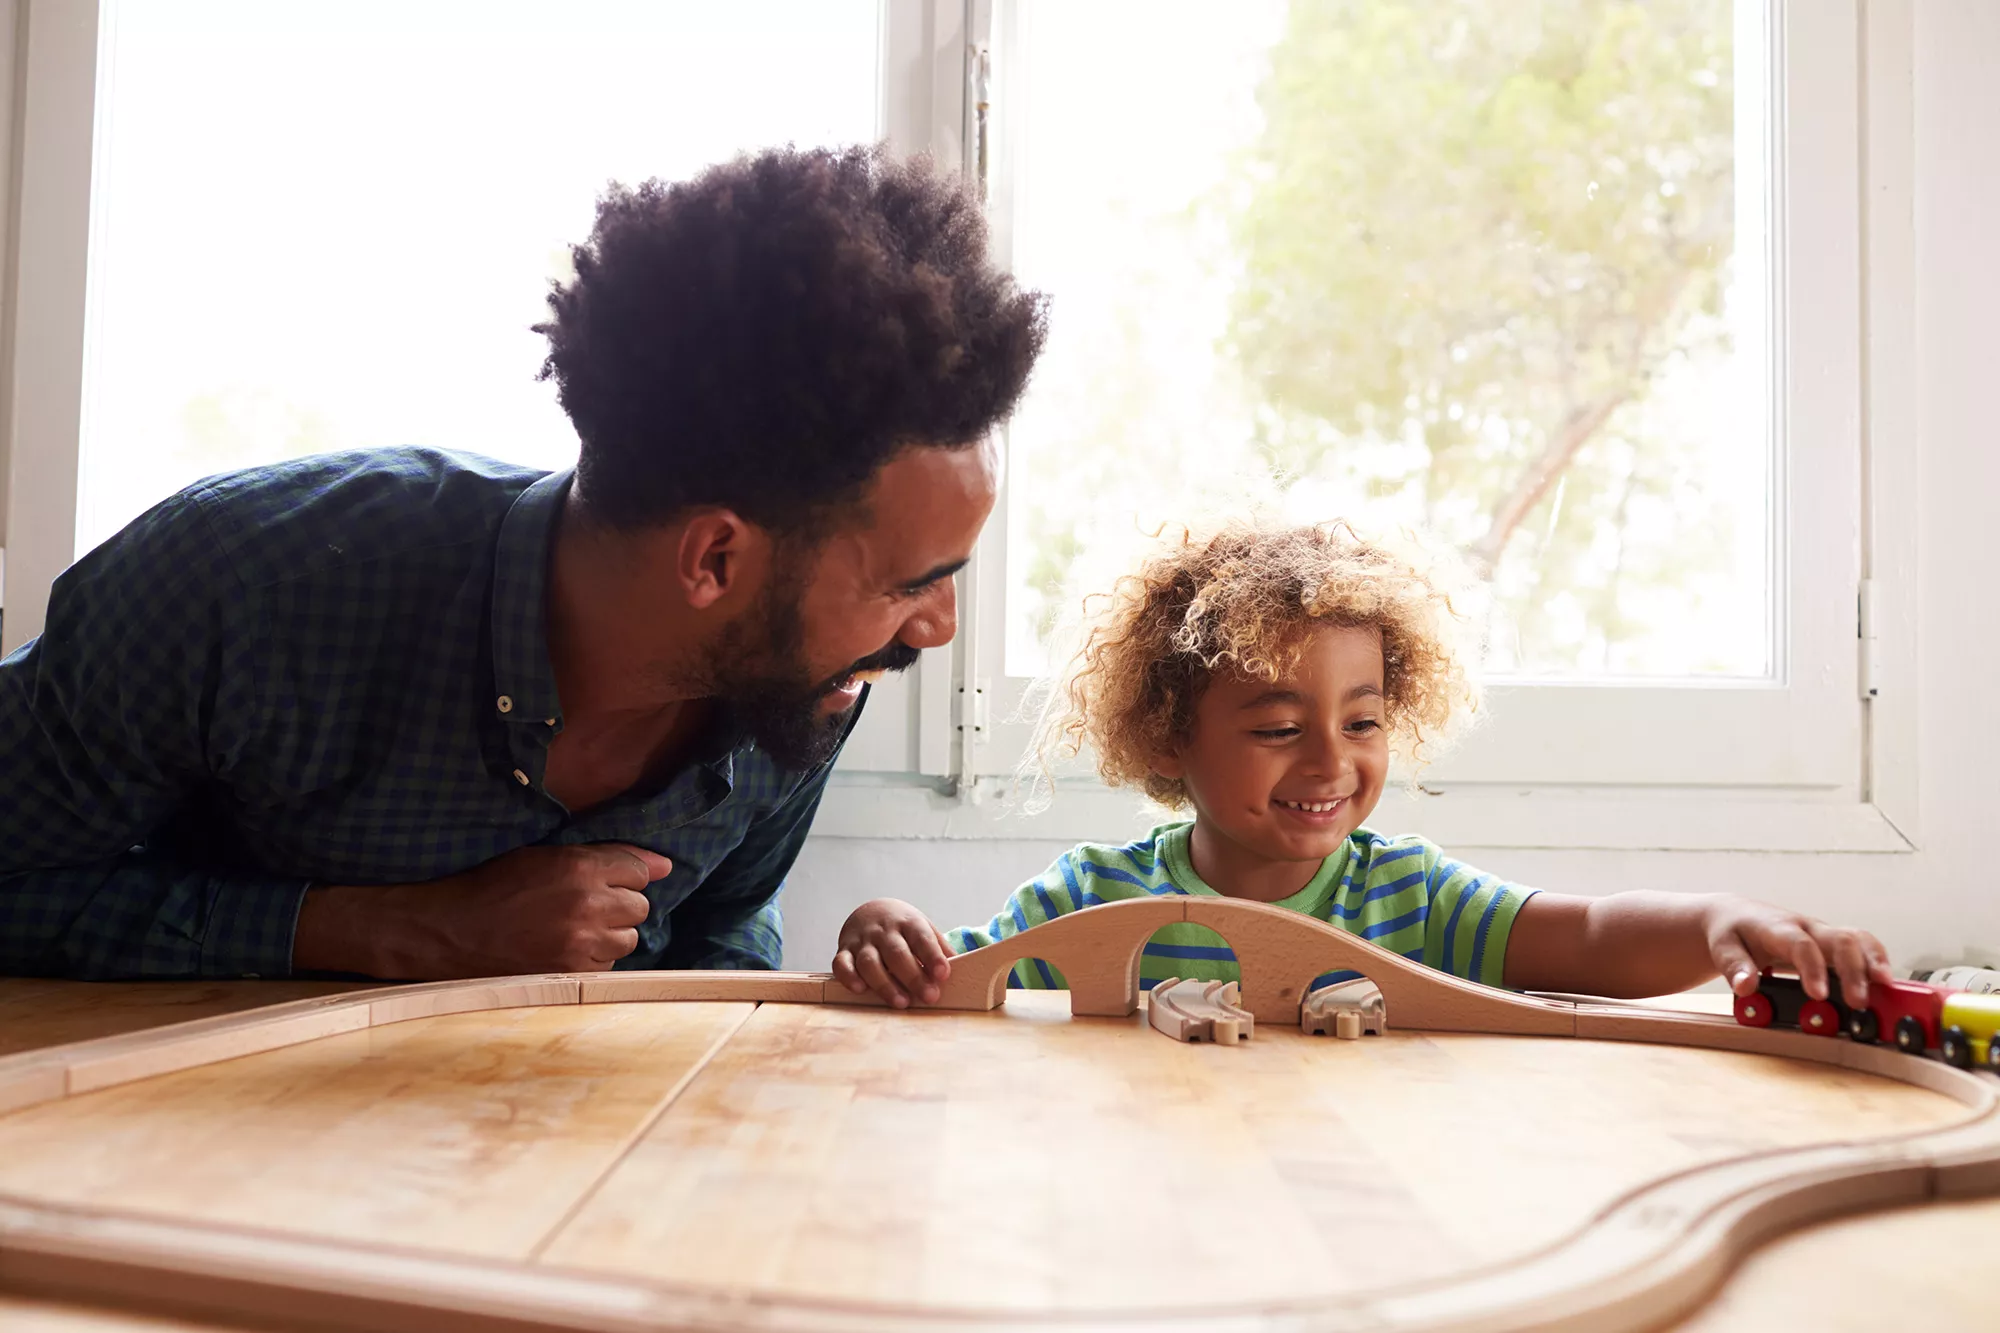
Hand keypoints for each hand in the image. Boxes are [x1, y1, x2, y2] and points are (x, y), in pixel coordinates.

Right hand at [297, 842, 670, 978]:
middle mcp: (587, 905)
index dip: (624, 876)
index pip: (639, 871)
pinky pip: (607, 966)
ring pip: (628, 939)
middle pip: (640, 907)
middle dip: (619, 906)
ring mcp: (580, 943)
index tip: (605, 881)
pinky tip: (566, 950)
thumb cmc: (495, 885)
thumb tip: (664, 866)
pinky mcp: (570, 974)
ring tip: (574, 929)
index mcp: (579, 868)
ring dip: (610, 934)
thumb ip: (606, 857)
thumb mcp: (546, 855)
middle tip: (586, 907)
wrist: (449, 929)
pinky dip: (594, 959)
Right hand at [831, 898, 953, 1008]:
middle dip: (913, 976)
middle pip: (897, 953)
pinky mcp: (844, 950)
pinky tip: (861, 989)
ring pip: (870, 962)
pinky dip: (849, 977)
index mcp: (908, 923)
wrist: (870, 911)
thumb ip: (939, 949)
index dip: (932, 956)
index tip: (943, 974)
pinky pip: (841, 964)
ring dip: (885, 984)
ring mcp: (862, 941)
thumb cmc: (902, 928)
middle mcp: (884, 930)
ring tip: (901, 1003)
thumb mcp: (923, 930)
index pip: (922, 938)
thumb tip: (963, 968)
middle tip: (929, 997)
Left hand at [1705, 899, 1894, 1006]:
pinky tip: (1884, 984)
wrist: (1736, 914)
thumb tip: (1746, 986)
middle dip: (1853, 970)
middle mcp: (1805, 927)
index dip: (1812, 968)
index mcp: (1777, 928)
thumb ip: (1733, 966)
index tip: (1818, 994)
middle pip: (1839, 940)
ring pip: (1857, 939)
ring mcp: (1821, 933)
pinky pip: (1861, 946)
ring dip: (1874, 961)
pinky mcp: (1830, 942)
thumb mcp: (1722, 947)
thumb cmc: (1731, 932)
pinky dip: (1875, 962)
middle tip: (1858, 1001)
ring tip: (1886, 988)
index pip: (1800, 944)